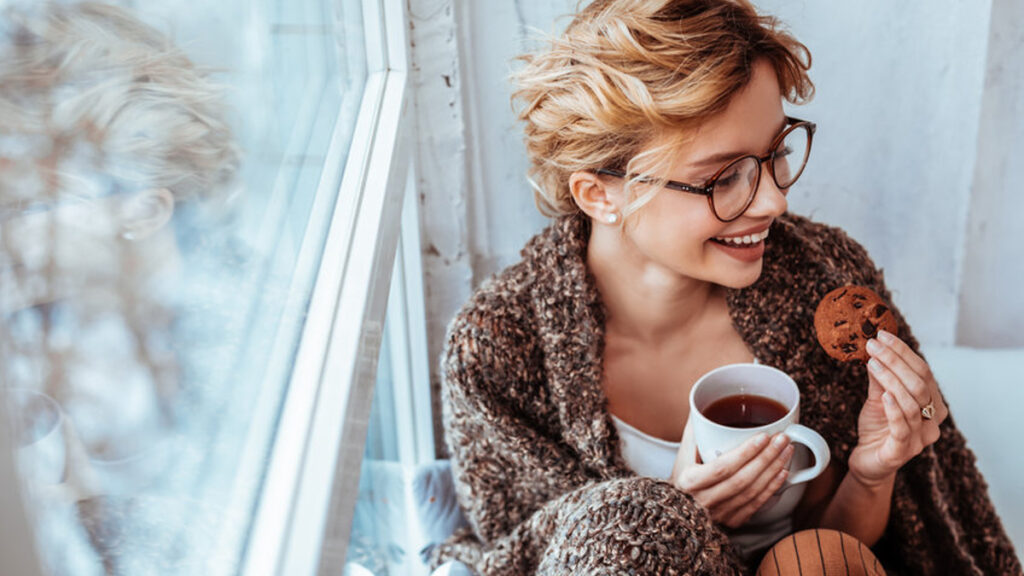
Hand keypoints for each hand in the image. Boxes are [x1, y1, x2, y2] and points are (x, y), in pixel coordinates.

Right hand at [671, 418, 794, 528]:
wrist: (677, 511)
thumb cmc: (681, 478)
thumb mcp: (682, 455)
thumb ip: (694, 431)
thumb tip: (704, 406)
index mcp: (689, 482)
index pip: (722, 468)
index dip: (746, 453)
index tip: (763, 437)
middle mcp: (704, 501)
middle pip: (742, 480)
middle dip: (766, 458)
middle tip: (782, 439)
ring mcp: (719, 513)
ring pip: (752, 492)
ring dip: (773, 471)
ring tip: (786, 451)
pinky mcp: (731, 521)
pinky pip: (755, 505)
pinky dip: (772, 488)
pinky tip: (782, 472)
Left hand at [848, 329, 948, 486]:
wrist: (868, 461)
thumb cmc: (878, 427)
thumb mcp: (877, 397)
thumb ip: (880, 377)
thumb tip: (876, 348)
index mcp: (932, 404)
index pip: (924, 372)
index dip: (904, 352)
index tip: (882, 335)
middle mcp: (932, 421)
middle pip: (920, 385)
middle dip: (896, 361)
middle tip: (873, 345)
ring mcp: (919, 438)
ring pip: (913, 404)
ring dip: (892, 380)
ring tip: (873, 363)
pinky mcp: (901, 452)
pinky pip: (902, 428)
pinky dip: (894, 410)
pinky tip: (884, 395)